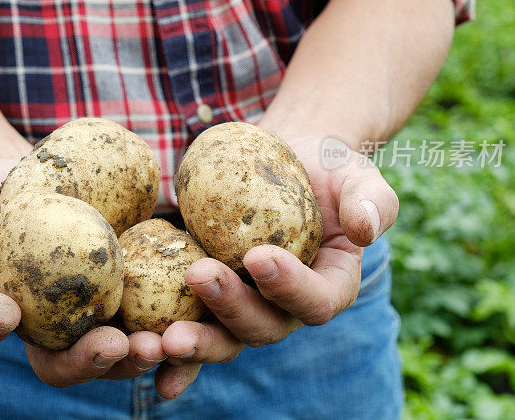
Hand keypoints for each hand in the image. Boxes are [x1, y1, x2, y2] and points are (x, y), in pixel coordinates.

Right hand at [0, 158, 166, 386]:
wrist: (43, 186)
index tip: (4, 313)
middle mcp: (40, 324)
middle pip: (58, 361)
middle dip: (87, 361)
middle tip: (114, 346)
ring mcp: (85, 318)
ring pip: (110, 354)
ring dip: (137, 357)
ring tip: (163, 344)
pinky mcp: (125, 301)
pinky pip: (148, 326)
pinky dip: (171, 336)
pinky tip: (195, 326)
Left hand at [155, 135, 398, 397]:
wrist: (283, 161)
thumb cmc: (326, 168)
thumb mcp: (356, 174)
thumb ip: (372, 201)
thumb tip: (365, 228)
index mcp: (329, 286)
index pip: (316, 300)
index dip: (289, 286)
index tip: (259, 255)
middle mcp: (285, 307)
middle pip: (261, 327)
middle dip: (230, 310)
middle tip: (200, 277)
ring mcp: (244, 306)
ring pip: (221, 338)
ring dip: (192, 342)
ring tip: (159, 337)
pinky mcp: (208, 298)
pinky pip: (190, 327)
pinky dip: (168, 353)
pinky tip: (142, 353)